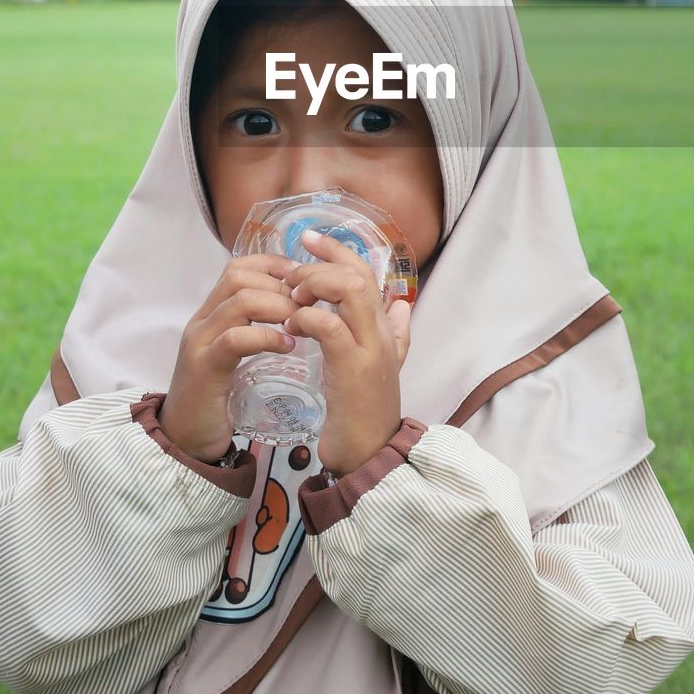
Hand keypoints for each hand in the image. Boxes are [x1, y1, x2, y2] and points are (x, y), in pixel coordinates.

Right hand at [158, 253, 299, 462]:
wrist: (184, 440)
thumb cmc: (217, 397)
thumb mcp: (235, 354)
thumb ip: (254, 329)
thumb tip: (295, 308)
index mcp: (210, 313)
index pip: (238, 267)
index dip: (273, 265)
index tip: (302, 279)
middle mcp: (201, 320)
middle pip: (238, 276)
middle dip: (278, 284)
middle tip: (306, 304)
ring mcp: (199, 342)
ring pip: (239, 301)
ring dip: (278, 306)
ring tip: (301, 322)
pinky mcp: (204, 368)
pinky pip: (236, 338)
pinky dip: (267, 337)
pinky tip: (288, 346)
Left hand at [282, 229, 411, 476]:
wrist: (369, 455)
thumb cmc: (367, 411)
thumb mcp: (383, 366)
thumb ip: (395, 334)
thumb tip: (402, 304)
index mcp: (384, 327)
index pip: (365, 271)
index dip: (337, 249)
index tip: (307, 238)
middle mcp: (382, 332)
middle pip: (359, 273)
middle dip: (321, 264)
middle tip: (292, 275)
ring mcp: (370, 348)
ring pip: (349, 290)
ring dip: (315, 286)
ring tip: (293, 299)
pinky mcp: (353, 368)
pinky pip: (330, 325)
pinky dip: (308, 318)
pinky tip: (293, 326)